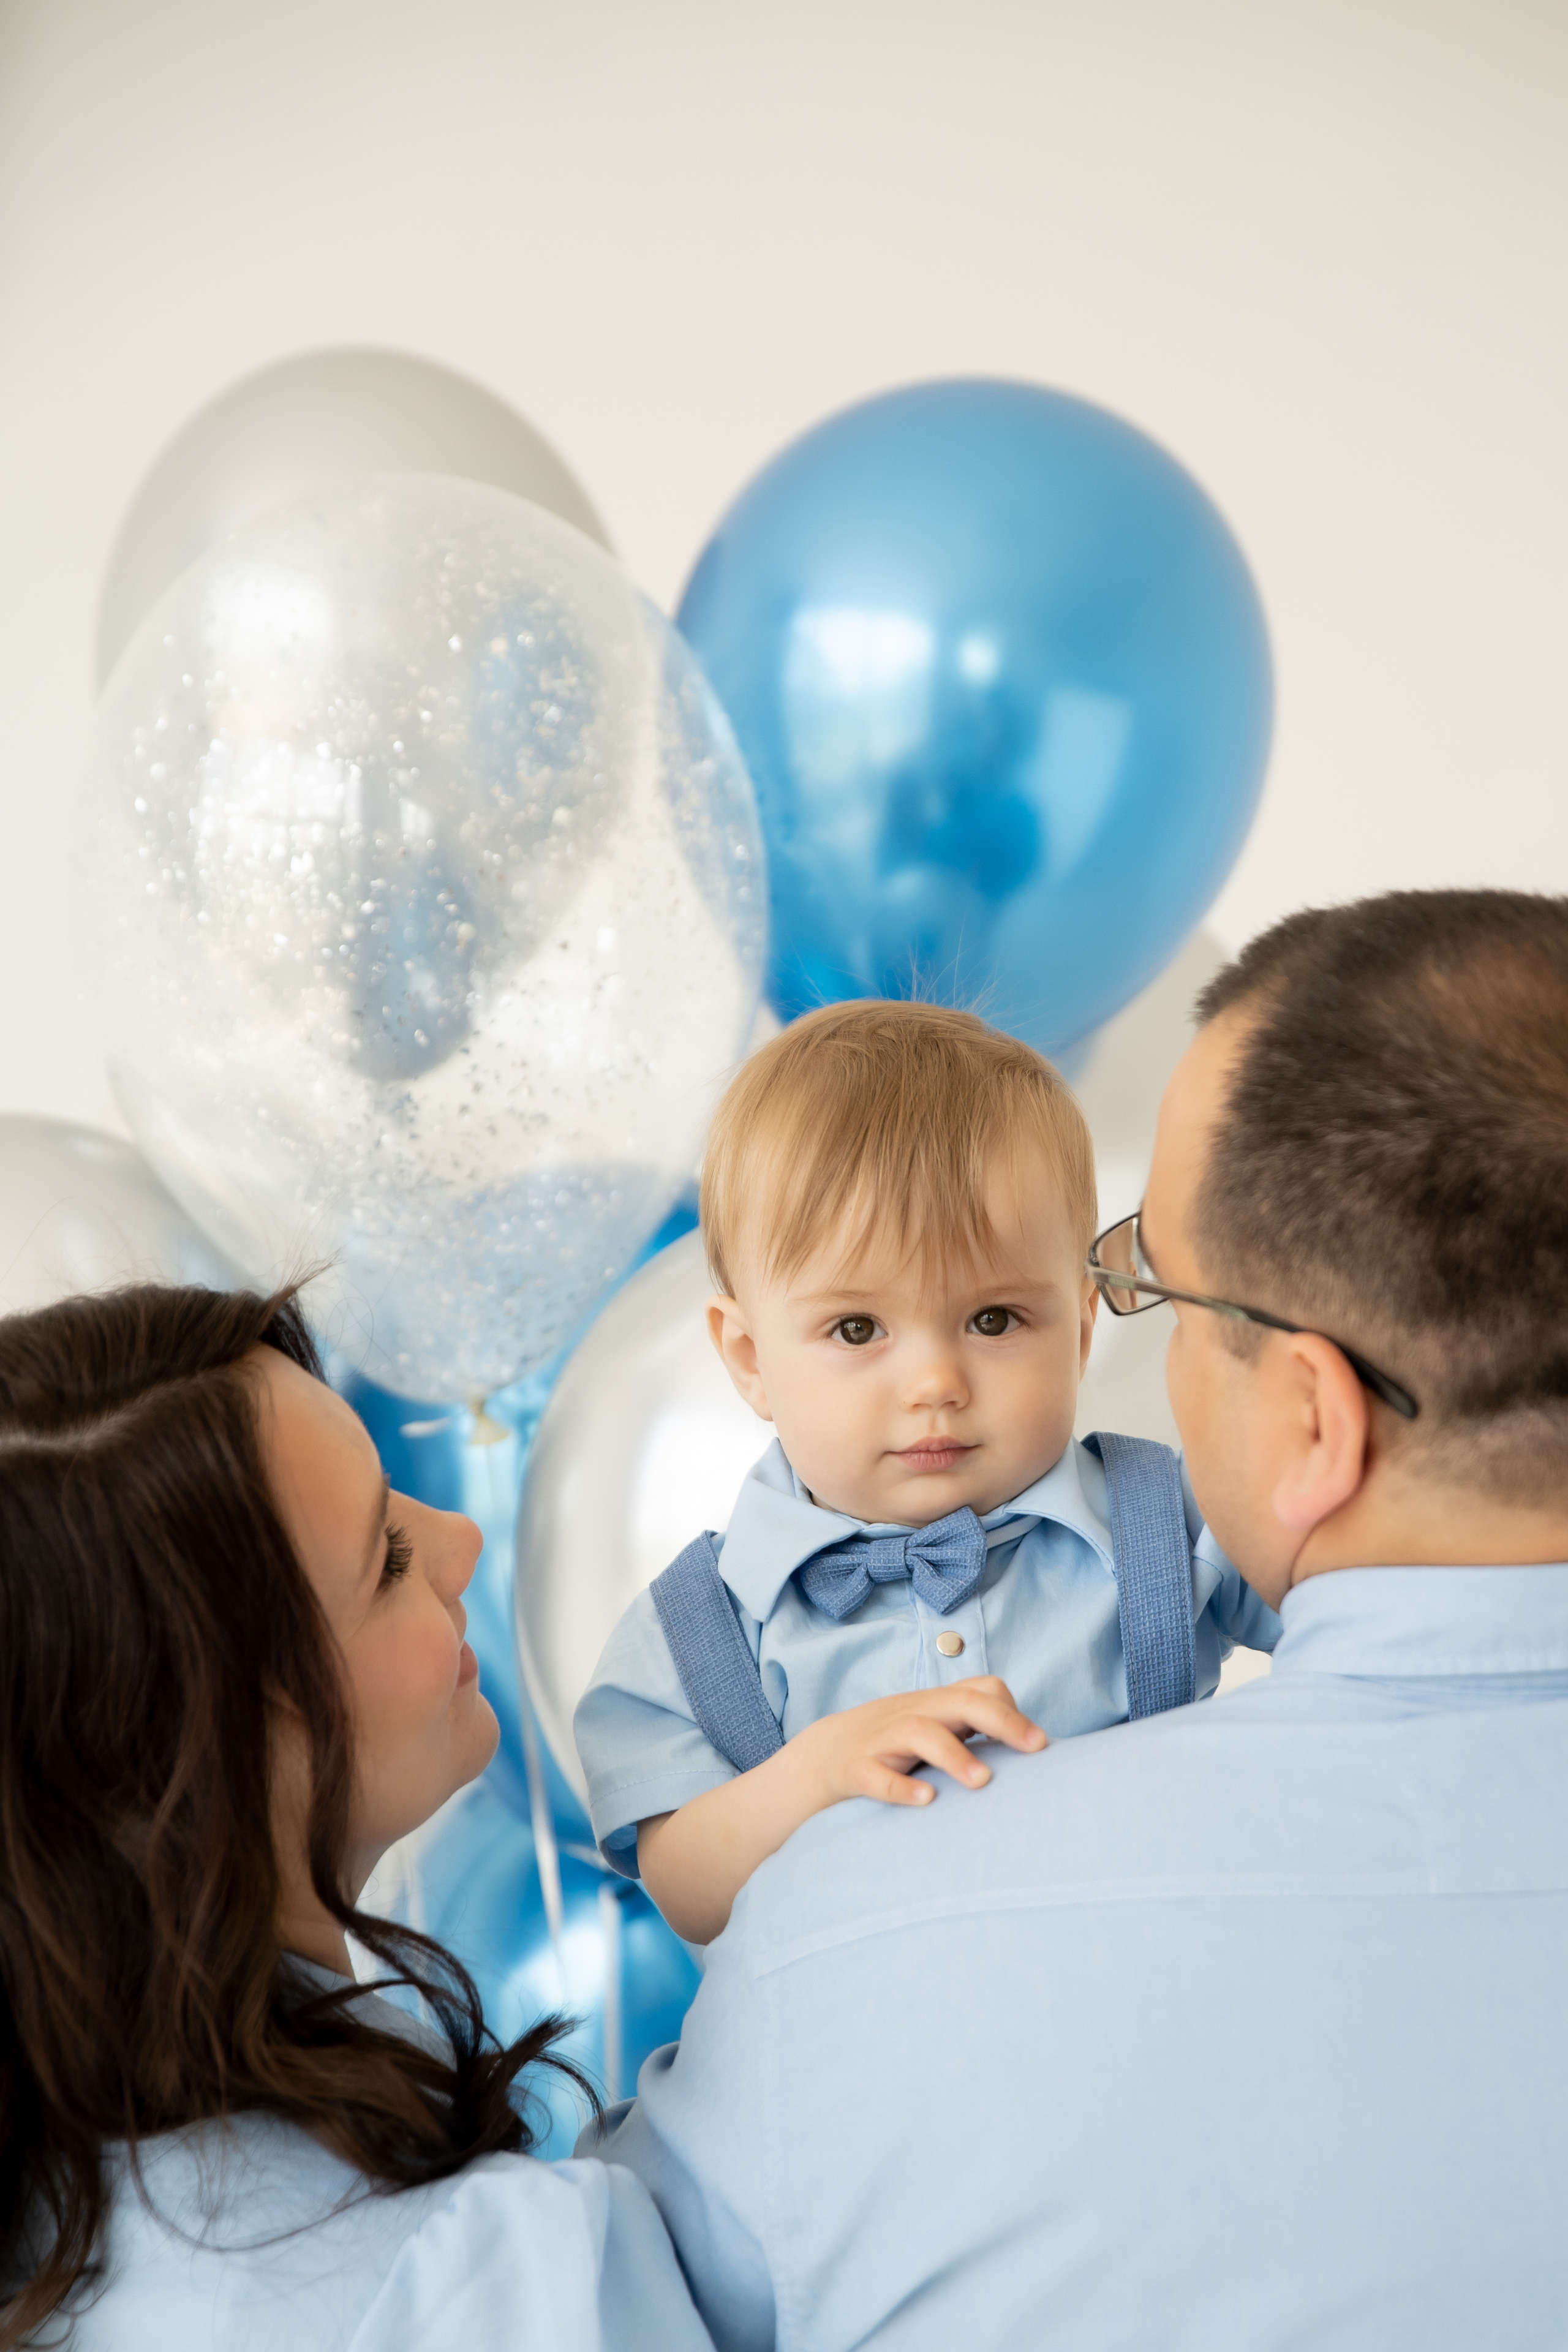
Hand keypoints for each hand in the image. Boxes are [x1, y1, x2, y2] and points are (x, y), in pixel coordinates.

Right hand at [788, 1676, 1046, 1810]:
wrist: (820, 1756)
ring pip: (920, 1732)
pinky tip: (925, 1800)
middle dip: (1002, 1722)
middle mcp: (914, 1715)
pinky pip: (876, 1775)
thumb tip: (1033, 1760)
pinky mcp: (855, 1769)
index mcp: (937, 1706)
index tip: (1040, 1745)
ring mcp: (883, 1740)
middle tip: (1036, 1748)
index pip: (981, 1690)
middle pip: (961, 1702)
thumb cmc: (893, 1746)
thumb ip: (973, 1733)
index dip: (1011, 1712)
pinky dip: (900, 1787)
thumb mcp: (933, 1729)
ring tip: (983, 1782)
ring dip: (954, 1755)